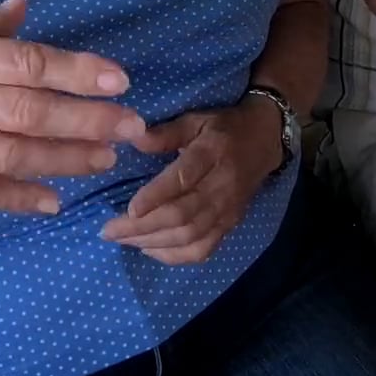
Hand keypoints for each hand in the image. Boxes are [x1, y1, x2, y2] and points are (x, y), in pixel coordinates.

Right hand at [0, 0, 142, 214]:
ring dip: (63, 159)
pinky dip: (15, 196)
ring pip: (8, 156)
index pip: (22, 62)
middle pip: (26, 114)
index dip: (77, 71)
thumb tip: (24, 10)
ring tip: (105, 158)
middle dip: (87, 121)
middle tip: (134, 127)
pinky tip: (52, 199)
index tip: (120, 78)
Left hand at [99, 97, 281, 264]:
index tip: (129, 209)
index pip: (183, 180)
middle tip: (109, 231)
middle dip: (143, 227)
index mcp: (212, 153)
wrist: (265, 140)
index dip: (156, 197)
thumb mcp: (196, 119)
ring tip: (122, 240)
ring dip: (153, 243)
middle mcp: (222, 185)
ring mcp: (228, 210)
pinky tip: (150, 250)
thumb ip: (166, 133)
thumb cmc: (223, 128)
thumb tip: (134, 141)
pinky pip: (202, 250)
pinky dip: (174, 256)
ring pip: (190, 236)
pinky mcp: (230, 225)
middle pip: (182, 215)